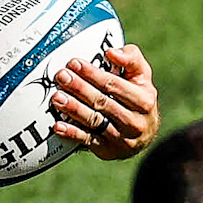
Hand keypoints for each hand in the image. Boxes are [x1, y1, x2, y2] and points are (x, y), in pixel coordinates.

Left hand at [49, 43, 158, 160]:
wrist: (144, 134)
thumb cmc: (138, 97)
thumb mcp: (141, 75)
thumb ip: (130, 58)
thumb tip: (111, 52)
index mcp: (144, 100)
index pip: (114, 84)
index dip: (93, 73)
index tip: (74, 63)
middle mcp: (135, 121)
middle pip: (102, 102)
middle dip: (79, 88)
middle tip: (61, 77)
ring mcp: (122, 138)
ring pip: (94, 121)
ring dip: (73, 109)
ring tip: (57, 97)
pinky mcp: (108, 150)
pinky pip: (88, 141)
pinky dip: (72, 133)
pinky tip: (58, 125)